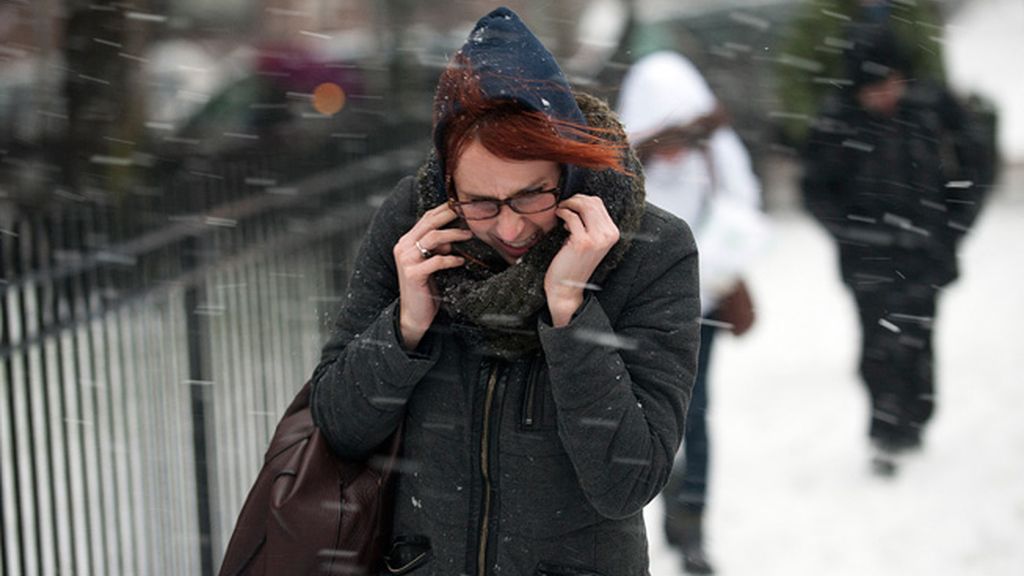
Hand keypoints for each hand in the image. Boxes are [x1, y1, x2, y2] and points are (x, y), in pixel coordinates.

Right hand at [394, 204, 472, 348]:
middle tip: (469, 211)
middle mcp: (403, 247)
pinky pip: (436, 261)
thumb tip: (451, 240)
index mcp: (407, 241)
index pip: (426, 218)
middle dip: (450, 214)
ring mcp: (406, 260)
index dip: (444, 209)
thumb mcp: (431, 264)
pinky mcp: (413, 274)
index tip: (462, 204)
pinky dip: (451, 259)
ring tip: (469, 235)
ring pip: (433, 238)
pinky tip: (460, 261)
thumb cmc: (425, 288)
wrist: (414, 315)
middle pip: (429, 222)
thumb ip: (437, 249)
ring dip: (453, 235)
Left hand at [544, 195, 619, 326]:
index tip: (571, 204)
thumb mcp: (590, 242)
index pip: (599, 203)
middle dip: (575, 199)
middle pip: (592, 202)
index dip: (582, 199)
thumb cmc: (574, 264)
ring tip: (561, 209)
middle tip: (564, 205)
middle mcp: (608, 235)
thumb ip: (591, 224)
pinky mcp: (582, 242)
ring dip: (569, 204)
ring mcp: (597, 239)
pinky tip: (558, 216)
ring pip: (584, 206)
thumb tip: (580, 202)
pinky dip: (563, 212)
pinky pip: (572, 217)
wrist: (567, 288)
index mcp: (613, 233)